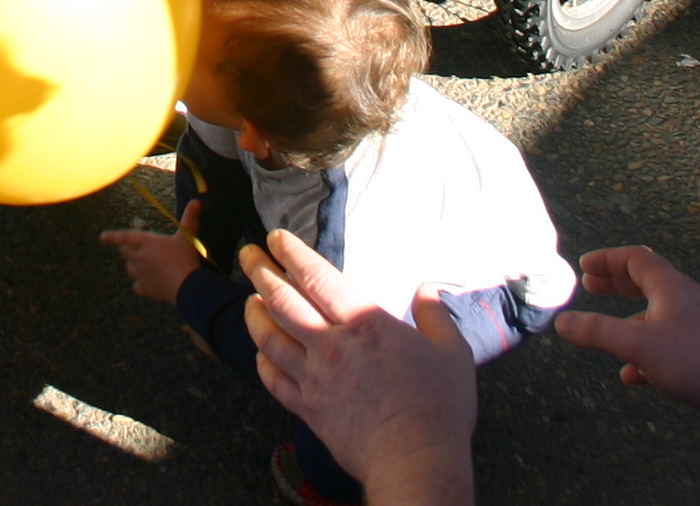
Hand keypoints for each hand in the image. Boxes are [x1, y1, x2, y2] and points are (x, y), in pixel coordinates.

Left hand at [99, 198, 205, 305]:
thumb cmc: (186, 259)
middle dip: (126, 249)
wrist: (188, 287)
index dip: (113, 237)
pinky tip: (145, 283)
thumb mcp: (188, 237)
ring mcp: (141, 274)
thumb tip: (196, 201)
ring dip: (132, 264)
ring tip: (141, 263)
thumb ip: (190, 218)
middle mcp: (140, 257)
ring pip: (130, 268)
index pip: (126, 237)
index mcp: (147, 243)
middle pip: (125, 252)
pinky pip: (136, 286)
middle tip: (129, 247)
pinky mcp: (145, 288)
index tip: (103, 237)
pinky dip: (139, 284)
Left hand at [241, 232, 477, 505]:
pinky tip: (261, 354)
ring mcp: (316, 379)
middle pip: (282, 301)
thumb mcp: (452, 353)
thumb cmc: (438, 407)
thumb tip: (427, 290)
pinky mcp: (309, 410)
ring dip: (254, 315)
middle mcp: (332, 346)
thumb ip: (436, 316)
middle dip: (260, 272)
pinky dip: (263, 363)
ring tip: (249, 300)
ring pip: (270, 338)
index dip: (291, 253)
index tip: (276, 238)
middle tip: (247, 254)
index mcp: (364, 324)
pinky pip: (274, 381)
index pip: (316, 277)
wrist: (415, 461)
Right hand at [553, 246, 699, 463]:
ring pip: (657, 317)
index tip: (585, 266)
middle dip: (617, 285)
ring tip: (606, 338)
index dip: (609, 259)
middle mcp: (685, 301)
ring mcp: (698, 328)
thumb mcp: (639, 344)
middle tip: (591, 288)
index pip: (636, 258)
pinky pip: (668, 346)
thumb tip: (561, 322)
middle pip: (647, 283)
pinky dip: (646, 354)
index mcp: (671, 288)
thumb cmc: (697, 360)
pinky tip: (634, 376)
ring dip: (629, 322)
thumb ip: (598, 332)